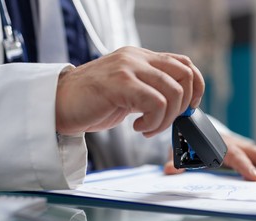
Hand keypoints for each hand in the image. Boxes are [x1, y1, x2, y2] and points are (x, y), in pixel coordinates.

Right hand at [55, 46, 203, 136]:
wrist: (59, 104)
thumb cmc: (93, 102)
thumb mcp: (128, 90)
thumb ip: (150, 89)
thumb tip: (179, 104)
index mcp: (141, 58)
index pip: (184, 63)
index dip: (196, 86)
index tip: (190, 107)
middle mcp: (137, 58)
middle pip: (185, 75)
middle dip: (184, 105)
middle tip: (167, 121)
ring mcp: (129, 68)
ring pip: (173, 92)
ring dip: (166, 119)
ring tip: (148, 128)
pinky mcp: (121, 83)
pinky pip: (156, 103)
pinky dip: (153, 122)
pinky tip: (138, 128)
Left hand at [164, 133, 255, 179]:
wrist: (197, 126)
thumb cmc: (190, 141)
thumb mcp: (179, 150)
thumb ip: (175, 160)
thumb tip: (169, 170)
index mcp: (220, 145)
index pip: (234, 156)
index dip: (243, 166)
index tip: (253, 178)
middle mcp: (237, 144)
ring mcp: (246, 146)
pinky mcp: (252, 150)